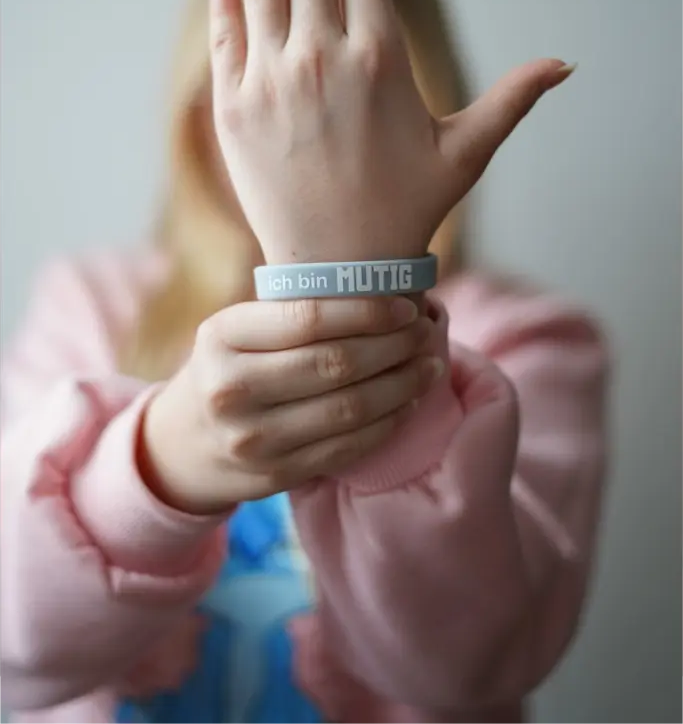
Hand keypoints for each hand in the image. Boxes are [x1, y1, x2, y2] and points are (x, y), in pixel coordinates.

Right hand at [141, 297, 440, 513]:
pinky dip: (386, 422)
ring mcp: (251, 438)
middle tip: (425, 332)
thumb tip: (384, 293)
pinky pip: (346, 447)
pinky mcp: (274, 474)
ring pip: (348, 408)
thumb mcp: (236, 331)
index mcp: (221, 336)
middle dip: (394, 346)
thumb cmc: (228, 367)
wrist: (182, 443)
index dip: (367, 312)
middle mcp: (231, 388)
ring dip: (401, 385)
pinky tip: (408, 402)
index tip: (406, 307)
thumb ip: (290, 315)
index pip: (308, 318)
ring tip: (428, 365)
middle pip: (334, 363)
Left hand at [210, 0, 573, 263]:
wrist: (339, 267)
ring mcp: (271, 83)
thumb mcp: (467, 152)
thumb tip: (566, 64)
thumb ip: (512, 100)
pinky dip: (225, 2)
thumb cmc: (408, 207)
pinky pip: (226, 40)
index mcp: (380, 60)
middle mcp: (321, 60)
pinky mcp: (233, 110)